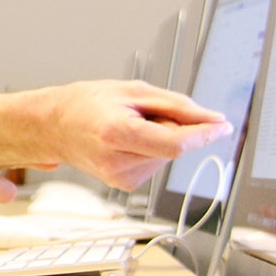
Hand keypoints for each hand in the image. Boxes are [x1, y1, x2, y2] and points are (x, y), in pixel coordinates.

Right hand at [0, 80, 231, 190]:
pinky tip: (128, 141)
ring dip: (162, 140)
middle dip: (175, 129)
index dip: (204, 134)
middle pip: (174, 148)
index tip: (222, 124)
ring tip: (130, 126)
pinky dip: (151, 150)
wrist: (52, 126)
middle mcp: (118, 162)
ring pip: (168, 157)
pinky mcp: (124, 184)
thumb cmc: (85, 104)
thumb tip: (213, 120)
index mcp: (118, 133)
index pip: (176, 143)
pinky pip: (156, 164)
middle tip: (146, 113)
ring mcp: (120, 178)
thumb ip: (177, 106)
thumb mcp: (132, 91)